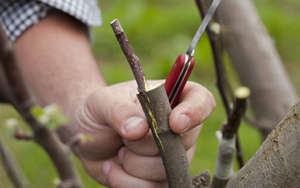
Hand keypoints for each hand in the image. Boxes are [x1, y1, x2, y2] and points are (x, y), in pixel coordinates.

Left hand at [70, 80, 214, 186]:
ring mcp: (172, 155)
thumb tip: (139, 129)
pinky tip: (114, 167)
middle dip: (147, 144)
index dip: (195, 112)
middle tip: (124, 136)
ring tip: (119, 151)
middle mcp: (178, 128)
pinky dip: (127, 181)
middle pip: (184, 141)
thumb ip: (120, 111)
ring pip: (166, 169)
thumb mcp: (103, 102)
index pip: (201, 101)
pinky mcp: (159, 178)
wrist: (87, 136)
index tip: (174, 123)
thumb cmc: (100, 111)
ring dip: (134, 164)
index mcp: (171, 98)